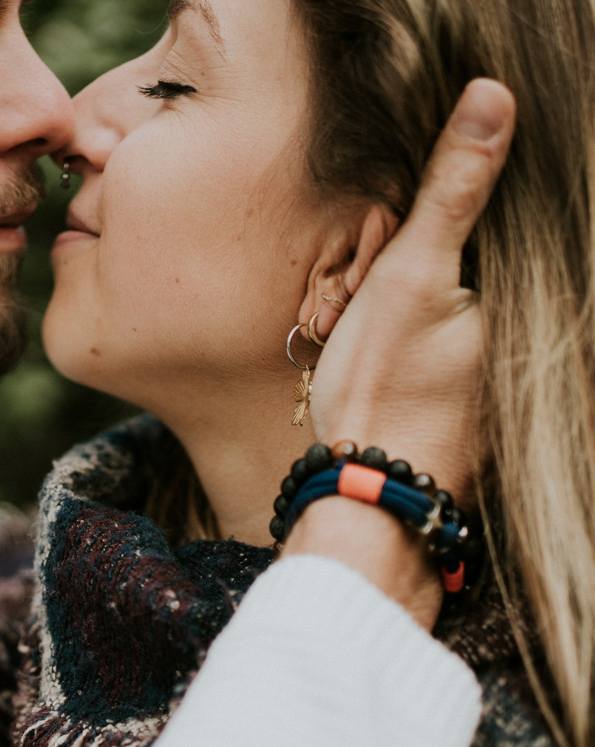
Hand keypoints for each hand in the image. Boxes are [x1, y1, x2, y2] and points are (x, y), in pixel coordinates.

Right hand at [311, 79, 515, 497]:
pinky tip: (396, 368)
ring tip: (383, 341)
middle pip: (486, 273)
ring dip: (429, 313)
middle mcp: (542, 345)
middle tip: (381, 310)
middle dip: (432, 271)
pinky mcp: (484, 413)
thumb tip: (493, 95)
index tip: (401, 247)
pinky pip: (460, 354)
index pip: (508, 223)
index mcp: (535, 300)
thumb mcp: (409, 273)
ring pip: (470, 316)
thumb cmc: (382, 385)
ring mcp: (514, 385)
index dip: (449, 220)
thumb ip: (453, 188)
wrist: (362, 492)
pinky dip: (430, 349)